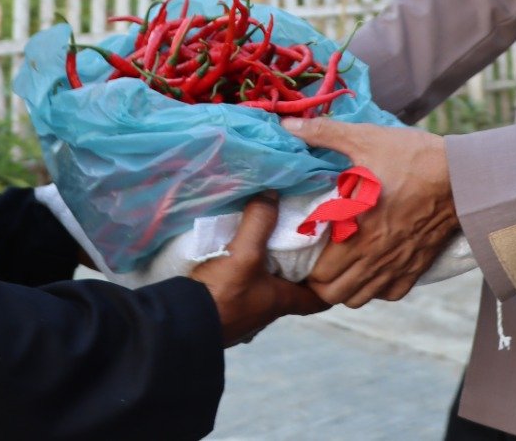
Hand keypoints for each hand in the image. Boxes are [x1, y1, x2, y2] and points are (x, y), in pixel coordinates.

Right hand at [189, 194, 325, 345]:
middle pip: (291, 292)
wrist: (181, 324)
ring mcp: (244, 316)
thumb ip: (259, 221)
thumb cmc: (221, 295)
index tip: (334, 265)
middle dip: (296, 271)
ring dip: (266, 274)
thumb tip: (273, 192)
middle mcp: (266, 311)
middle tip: (298, 244)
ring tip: (263, 247)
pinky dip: (242, 278)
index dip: (330, 284)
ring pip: (265, 291)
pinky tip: (230, 261)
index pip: (318, 299)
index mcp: (281, 301)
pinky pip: (240, 292)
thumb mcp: (244, 253)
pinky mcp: (222, 313)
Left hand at [282, 118, 458, 307]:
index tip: (303, 247)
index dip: (304, 264)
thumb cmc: (412, 157)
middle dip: (318, 280)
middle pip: (332, 292)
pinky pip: (388, 294)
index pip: (317, 272)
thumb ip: (324, 134)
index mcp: (354, 227)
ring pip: (358, 299)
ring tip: (341, 266)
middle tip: (316, 258)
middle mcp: (372, 254)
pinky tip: (372, 267)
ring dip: (344, 287)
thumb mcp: (365, 139)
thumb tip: (287, 123)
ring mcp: (395, 264)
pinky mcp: (416, 267)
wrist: (463, 177)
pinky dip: (376, 288)